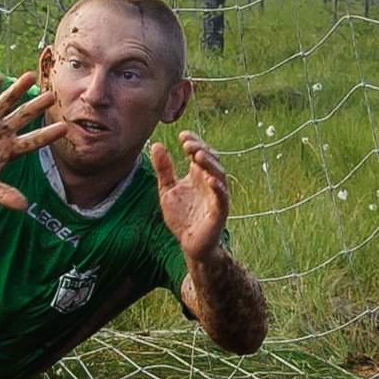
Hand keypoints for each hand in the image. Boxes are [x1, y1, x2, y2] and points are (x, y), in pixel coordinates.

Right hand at [0, 71, 65, 211]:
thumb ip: (3, 194)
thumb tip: (24, 207)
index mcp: (8, 150)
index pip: (32, 141)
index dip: (47, 135)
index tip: (65, 127)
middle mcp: (1, 132)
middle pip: (23, 117)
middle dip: (36, 107)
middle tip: (52, 96)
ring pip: (6, 103)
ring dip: (17, 90)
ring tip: (30, 76)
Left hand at [152, 130, 228, 259]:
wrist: (189, 244)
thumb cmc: (182, 216)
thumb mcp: (167, 189)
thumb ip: (163, 169)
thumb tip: (156, 145)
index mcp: (198, 175)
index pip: (200, 152)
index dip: (193, 141)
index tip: (181, 135)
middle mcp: (210, 182)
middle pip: (211, 160)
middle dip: (201, 149)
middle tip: (187, 143)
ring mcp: (216, 196)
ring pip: (219, 175)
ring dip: (209, 164)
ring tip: (198, 155)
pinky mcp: (219, 212)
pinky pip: (222, 198)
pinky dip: (218, 188)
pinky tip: (209, 180)